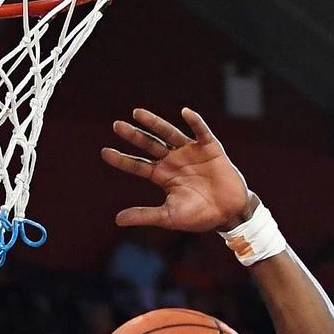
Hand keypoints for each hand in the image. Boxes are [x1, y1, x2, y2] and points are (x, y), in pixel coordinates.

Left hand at [101, 107, 253, 231]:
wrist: (228, 213)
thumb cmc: (199, 216)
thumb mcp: (168, 216)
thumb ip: (144, 215)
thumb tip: (117, 220)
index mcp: (163, 176)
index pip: (138, 166)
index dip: (122, 160)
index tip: (104, 152)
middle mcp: (174, 161)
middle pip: (149, 145)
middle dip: (134, 136)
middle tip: (116, 126)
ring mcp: (191, 153)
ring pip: (169, 134)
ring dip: (155, 123)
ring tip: (138, 114)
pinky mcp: (210, 148)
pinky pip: (201, 132)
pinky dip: (195, 122)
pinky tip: (185, 113)